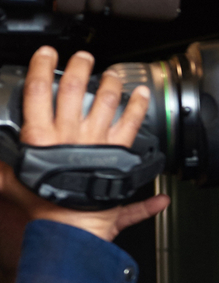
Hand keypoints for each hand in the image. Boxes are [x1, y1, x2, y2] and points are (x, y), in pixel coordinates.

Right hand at [0, 45, 168, 244]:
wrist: (71, 227)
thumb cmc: (44, 207)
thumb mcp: (11, 183)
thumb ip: (0, 167)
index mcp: (40, 136)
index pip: (38, 90)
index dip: (42, 66)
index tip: (47, 54)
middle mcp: (68, 134)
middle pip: (74, 89)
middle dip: (79, 67)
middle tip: (84, 58)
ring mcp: (95, 141)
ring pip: (105, 101)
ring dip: (109, 83)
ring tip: (112, 73)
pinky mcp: (116, 153)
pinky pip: (131, 124)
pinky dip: (138, 107)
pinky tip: (141, 95)